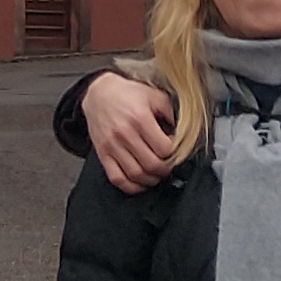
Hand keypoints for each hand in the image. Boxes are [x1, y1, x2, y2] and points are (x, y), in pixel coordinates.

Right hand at [82, 70, 178, 188]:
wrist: (99, 93)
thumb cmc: (127, 94)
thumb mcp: (154, 95)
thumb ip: (170, 112)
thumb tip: (182, 131)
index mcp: (140, 118)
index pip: (164, 148)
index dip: (174, 152)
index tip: (175, 150)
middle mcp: (125, 133)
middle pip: (152, 165)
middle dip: (165, 169)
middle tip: (168, 165)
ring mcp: (112, 146)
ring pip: (136, 175)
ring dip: (151, 180)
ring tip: (156, 174)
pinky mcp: (103, 154)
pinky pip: (117, 178)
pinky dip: (131, 186)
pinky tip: (139, 183)